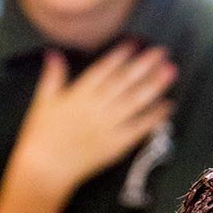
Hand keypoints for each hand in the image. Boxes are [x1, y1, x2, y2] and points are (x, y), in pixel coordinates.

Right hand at [12, 44, 176, 198]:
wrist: (46, 168)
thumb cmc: (41, 135)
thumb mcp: (43, 101)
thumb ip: (53, 77)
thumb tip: (55, 54)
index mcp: (79, 94)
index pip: (104, 69)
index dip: (121, 56)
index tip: (136, 44)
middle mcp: (96, 107)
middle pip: (125, 82)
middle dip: (145, 66)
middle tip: (163, 53)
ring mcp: (108, 126)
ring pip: (135, 102)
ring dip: (155, 86)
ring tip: (171, 72)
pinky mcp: (116, 145)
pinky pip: (139, 128)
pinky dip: (154, 117)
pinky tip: (168, 106)